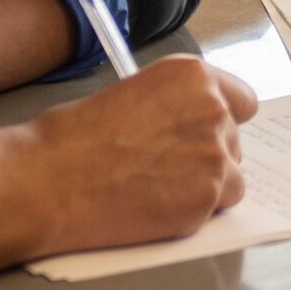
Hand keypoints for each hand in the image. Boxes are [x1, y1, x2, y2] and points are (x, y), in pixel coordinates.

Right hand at [20, 57, 258, 255]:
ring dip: (204, 186)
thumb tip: (186, 131)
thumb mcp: (130, 96)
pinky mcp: (206, 199)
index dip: (222, 121)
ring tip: (158, 190)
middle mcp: (212, 110)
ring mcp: (213, 157)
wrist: (48, 180)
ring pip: (232, 178)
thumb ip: (171, 109)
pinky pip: (217, 209)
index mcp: (192, 76)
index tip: (206, 135)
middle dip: (207, 156)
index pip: (241, 101)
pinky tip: (156, 207)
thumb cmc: (72, 137)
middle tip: (167, 169)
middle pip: (234, 141)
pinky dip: (194, 212)